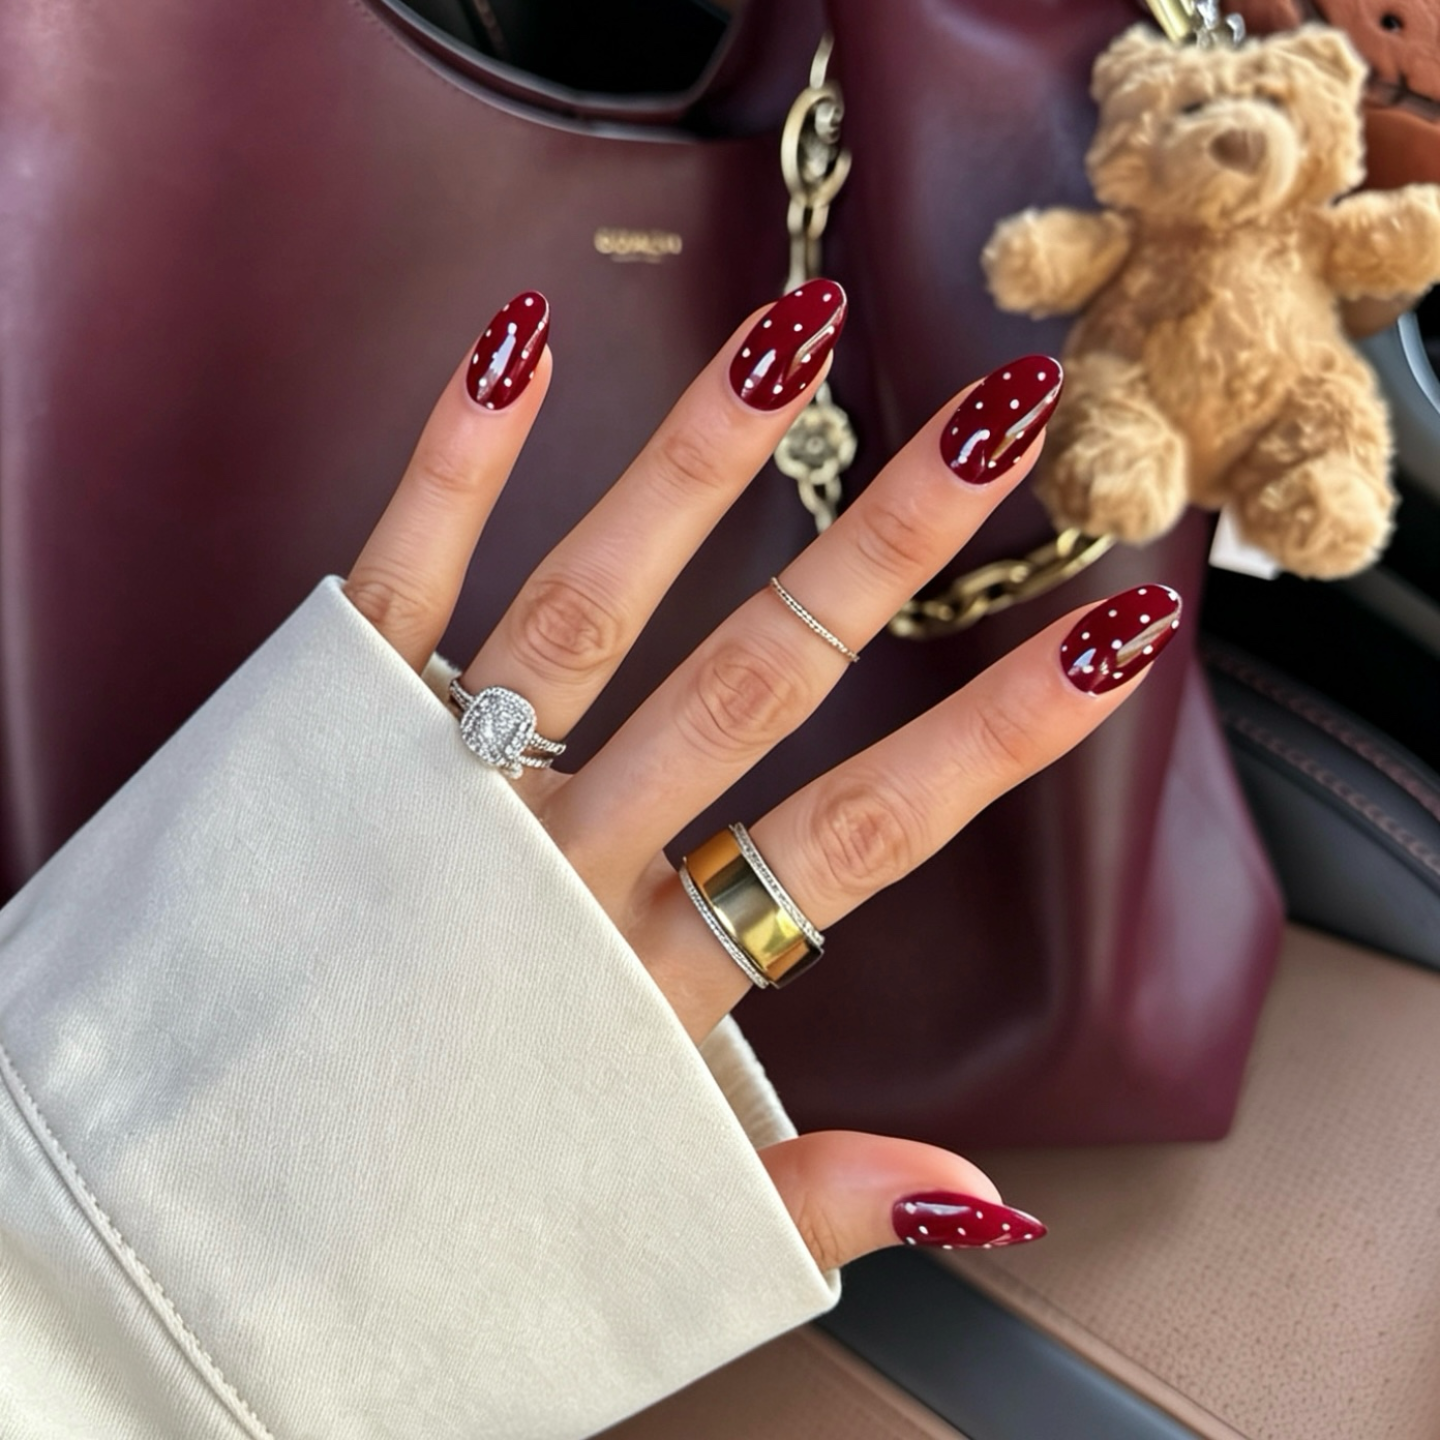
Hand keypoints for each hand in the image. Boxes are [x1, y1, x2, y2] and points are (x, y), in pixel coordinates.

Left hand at [343, 283, 1180, 1270]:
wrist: (200, 1222)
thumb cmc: (440, 1219)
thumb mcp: (649, 1227)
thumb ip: (817, 1202)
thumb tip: (991, 1204)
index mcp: (647, 984)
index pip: (860, 841)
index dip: (995, 740)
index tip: (1113, 638)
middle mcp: (553, 871)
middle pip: (746, 687)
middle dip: (881, 552)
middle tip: (994, 423)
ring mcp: (437, 797)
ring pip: (584, 613)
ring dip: (693, 472)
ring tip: (791, 341)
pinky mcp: (324, 739)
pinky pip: (396, 591)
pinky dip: (454, 465)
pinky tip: (518, 344)